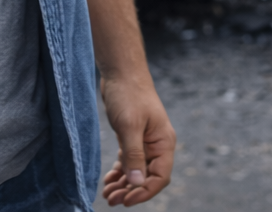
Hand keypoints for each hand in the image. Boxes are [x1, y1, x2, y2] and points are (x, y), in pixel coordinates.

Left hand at [99, 75, 174, 206]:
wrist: (121, 72)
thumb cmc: (129, 95)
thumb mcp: (129, 126)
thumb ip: (134, 156)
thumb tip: (136, 184)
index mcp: (164, 143)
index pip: (160, 177)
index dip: (144, 192)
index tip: (126, 200)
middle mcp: (157, 145)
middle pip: (147, 177)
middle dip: (130, 191)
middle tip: (111, 200)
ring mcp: (144, 142)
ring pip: (136, 171)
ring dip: (123, 184)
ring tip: (107, 194)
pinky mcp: (132, 137)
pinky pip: (129, 161)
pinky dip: (120, 172)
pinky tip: (109, 180)